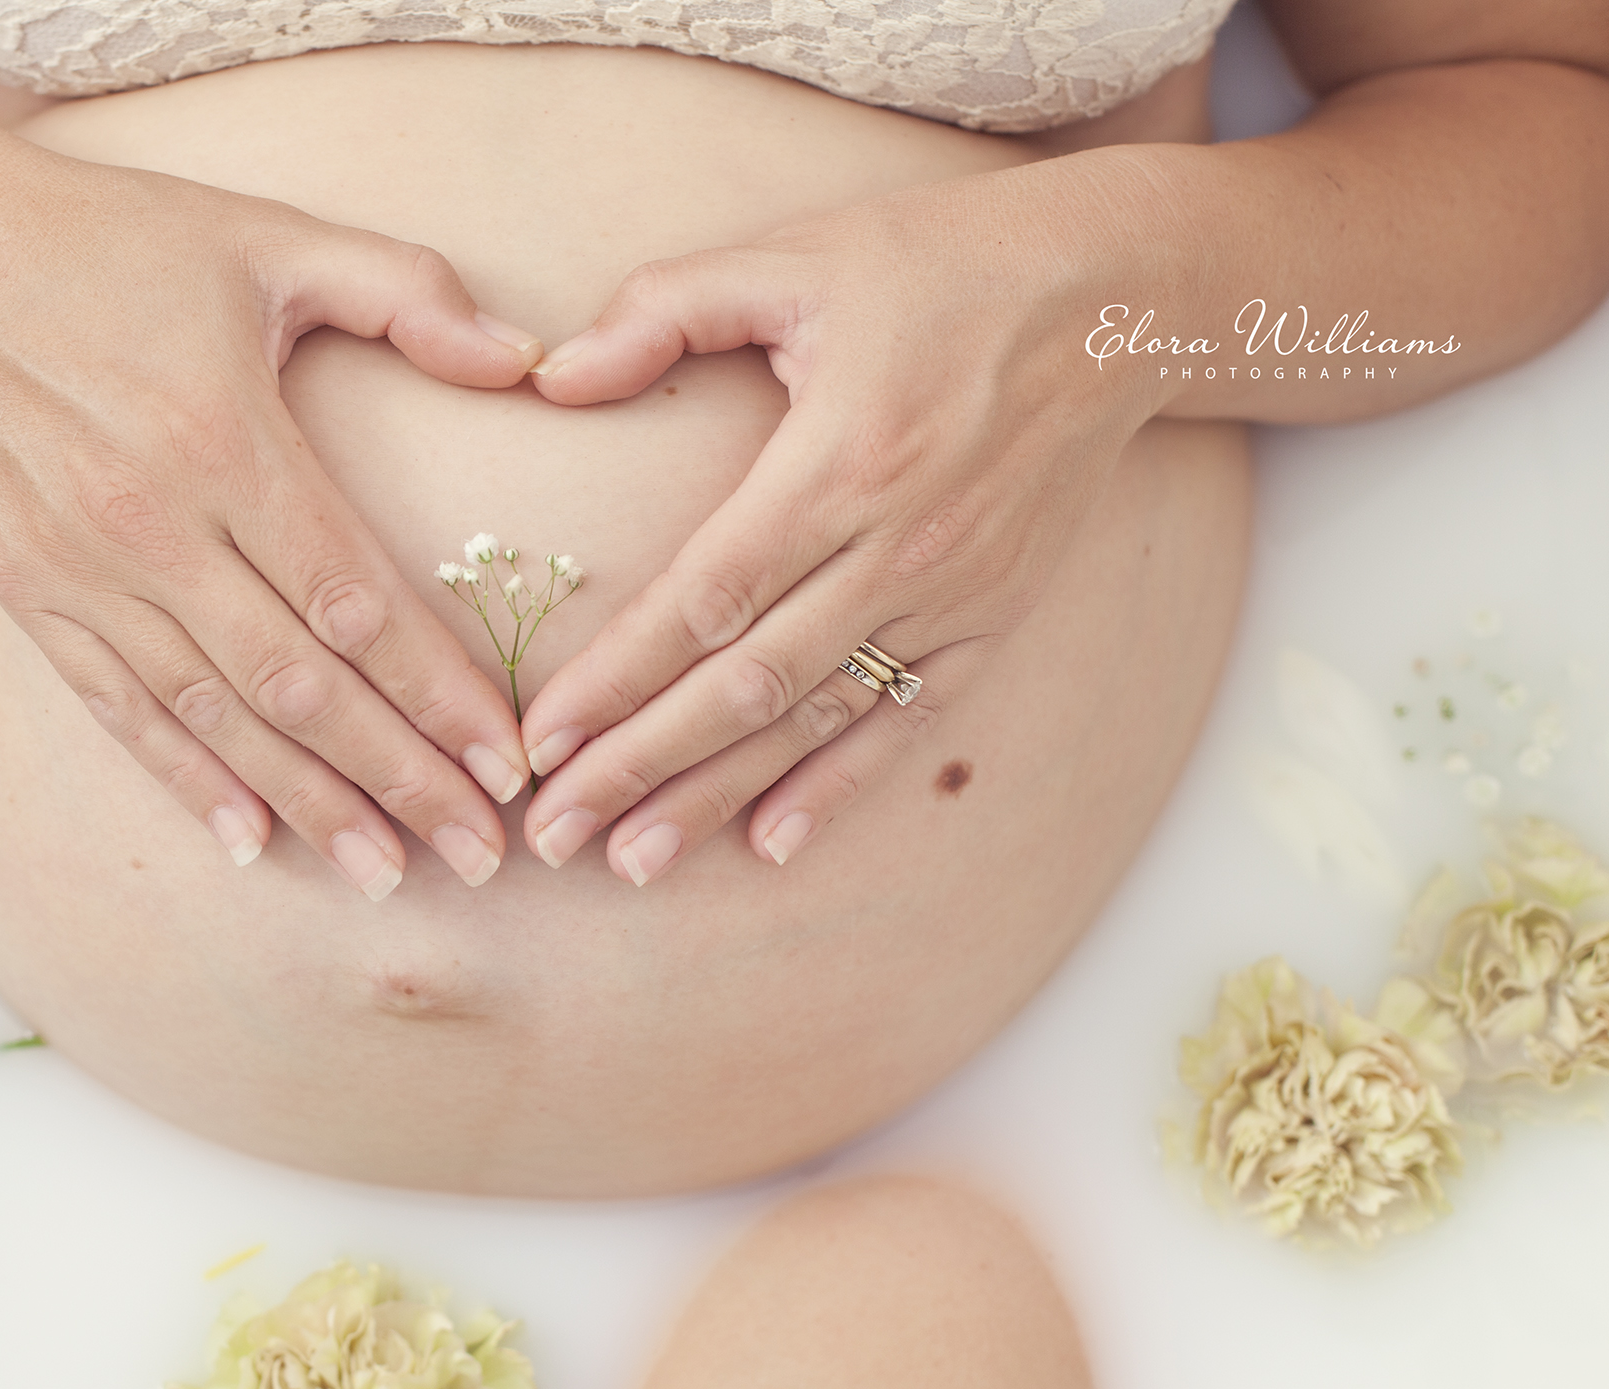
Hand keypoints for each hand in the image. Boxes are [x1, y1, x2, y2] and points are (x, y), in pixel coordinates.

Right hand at [0, 114, 544, 898]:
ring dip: (309, 803)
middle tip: (478, 855)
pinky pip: (120, 710)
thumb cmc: (117, 243)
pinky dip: (186, 781)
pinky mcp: (29, 594)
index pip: (355, 599)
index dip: (439, 691)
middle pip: (298, 684)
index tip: (508, 759)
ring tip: (387, 874)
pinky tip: (251, 842)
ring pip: (215, 716)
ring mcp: (80, 570)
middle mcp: (150, 522)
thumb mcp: (272, 237)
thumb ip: (409, 293)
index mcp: (224, 438)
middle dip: (399, 778)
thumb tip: (532, 361)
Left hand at [513, 159, 1169, 884]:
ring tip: (632, 860)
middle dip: (639, 766)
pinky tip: (770, 843)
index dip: (617, 679)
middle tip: (553, 834)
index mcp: (838, 463)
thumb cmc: (942, 264)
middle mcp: (896, 548)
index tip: (542, 740)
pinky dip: (837, 787)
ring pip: (814, 719)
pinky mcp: (992, 618)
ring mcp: (951, 594)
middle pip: (745, 685)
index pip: (702, 600)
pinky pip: (905, 721)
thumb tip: (553, 377)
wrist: (1120, 296)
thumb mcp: (795, 254)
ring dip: (717, 795)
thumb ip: (664, 307)